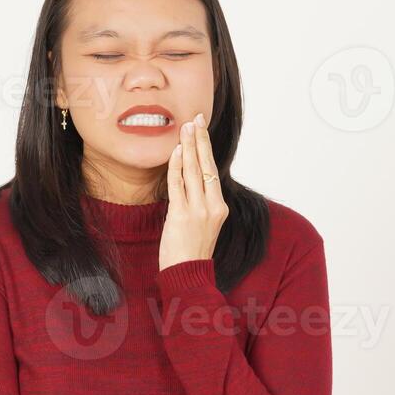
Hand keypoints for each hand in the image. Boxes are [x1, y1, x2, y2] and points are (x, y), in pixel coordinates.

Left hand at [158, 112, 226, 271]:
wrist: (188, 275)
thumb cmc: (192, 250)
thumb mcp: (204, 223)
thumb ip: (200, 201)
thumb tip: (188, 176)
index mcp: (220, 207)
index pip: (212, 171)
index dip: (207, 148)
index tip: (203, 129)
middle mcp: (212, 206)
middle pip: (205, 166)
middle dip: (199, 140)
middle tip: (195, 119)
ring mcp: (198, 211)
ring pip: (192, 172)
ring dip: (188, 147)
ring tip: (185, 128)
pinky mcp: (181, 215)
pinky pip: (178, 185)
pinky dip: (175, 167)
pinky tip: (174, 152)